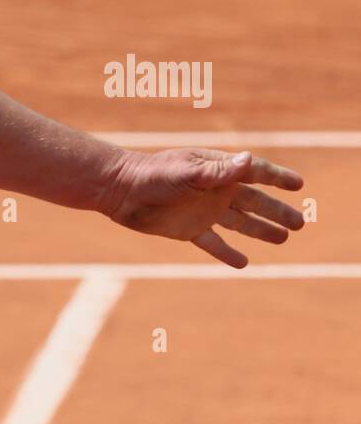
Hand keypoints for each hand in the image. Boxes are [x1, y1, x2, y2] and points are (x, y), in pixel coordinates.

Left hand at [102, 148, 304, 267]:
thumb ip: (217, 171)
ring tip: (284, 239)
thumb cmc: (152, 175)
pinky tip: (244, 263)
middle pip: (254, 202)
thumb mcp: (186, 172)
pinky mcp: (189, 230)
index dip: (278, 178)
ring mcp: (203, 211)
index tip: (299, 185)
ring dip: (261, 230)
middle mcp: (215, 191)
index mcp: (218, 171)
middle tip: (301, 223)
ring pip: (240, 223)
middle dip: (277, 211)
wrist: (121, 191)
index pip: (256, 173)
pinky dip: (227, 253)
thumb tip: (249, 160)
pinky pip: (213, 243)